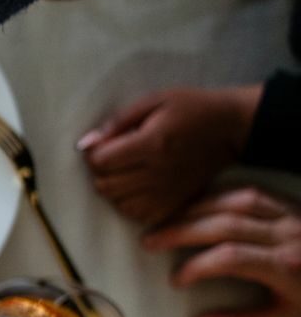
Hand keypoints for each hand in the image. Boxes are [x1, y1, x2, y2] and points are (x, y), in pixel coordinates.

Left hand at [80, 85, 261, 225]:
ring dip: (112, 189)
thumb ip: (117, 122)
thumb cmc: (191, 109)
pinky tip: (136, 187)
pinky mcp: (175, 203)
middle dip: (100, 171)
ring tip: (125, 171)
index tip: (103, 144)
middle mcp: (159, 172)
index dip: (93, 152)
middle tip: (112, 158)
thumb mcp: (155, 101)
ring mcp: (168, 191)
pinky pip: (137, 215)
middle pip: (104, 185)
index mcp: (153, 143)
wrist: (231, 128)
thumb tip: (85, 144)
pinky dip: (128, 204)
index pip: (100, 161)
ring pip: (117, 203)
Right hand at [143, 185, 300, 316]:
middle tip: (150, 240)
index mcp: (286, 266)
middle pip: (225, 224)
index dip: (197, 266)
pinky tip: (197, 205)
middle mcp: (288, 235)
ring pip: (234, 202)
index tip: (177, 280)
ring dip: (195, 209)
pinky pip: (249, 191)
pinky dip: (218, 196)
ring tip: (166, 220)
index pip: (231, 258)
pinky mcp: (290, 203)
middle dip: (182, 231)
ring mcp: (290, 215)